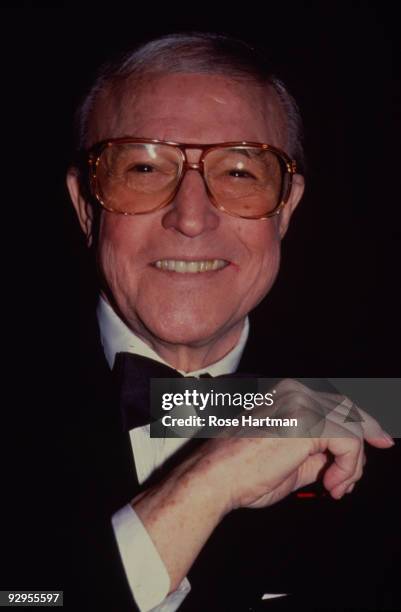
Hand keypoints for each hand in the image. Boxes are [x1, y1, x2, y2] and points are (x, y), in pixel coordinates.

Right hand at [196, 378, 393, 511]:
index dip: (360, 420)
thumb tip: (339, 463)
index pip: (334, 402)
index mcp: (286, 395)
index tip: (379, 437)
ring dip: (353, 463)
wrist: (214, 477)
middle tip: (381, 449)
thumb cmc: (241, 472)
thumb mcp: (289, 462)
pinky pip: (349, 443)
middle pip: (348, 407)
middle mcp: (295, 391)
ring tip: (334, 486)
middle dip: (368, 433)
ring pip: (352, 427)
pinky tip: (331, 485)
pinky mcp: (308, 421)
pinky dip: (349, 468)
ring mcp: (301, 403)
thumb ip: (316, 456)